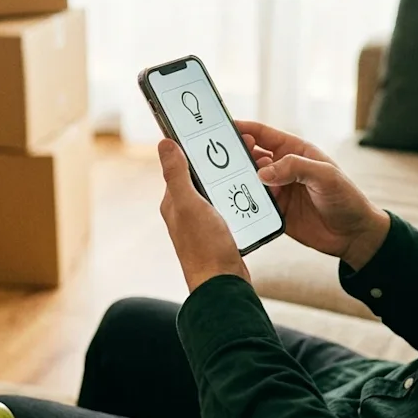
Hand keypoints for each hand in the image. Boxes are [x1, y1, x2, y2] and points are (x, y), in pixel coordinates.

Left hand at [157, 138, 249, 291]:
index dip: (194, 148)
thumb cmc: (204, 247)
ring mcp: (204, 223)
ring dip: (232, 180)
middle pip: (203, 177)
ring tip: (251, 168)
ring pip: (219, 191)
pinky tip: (253, 194)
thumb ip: (177, 174)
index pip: (181, 166)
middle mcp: (186, 212)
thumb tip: (164, 144)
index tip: (211, 132)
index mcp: (174, 202)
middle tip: (241, 149)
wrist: (223, 285)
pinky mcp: (221, 232)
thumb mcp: (190, 204)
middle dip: (219, 163)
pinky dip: (240, 198)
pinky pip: (231, 207)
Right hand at [236, 121, 389, 270]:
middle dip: (236, 156)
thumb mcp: (326, 176)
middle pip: (251, 157)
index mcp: (295, 151)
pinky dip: (244, 203)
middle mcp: (284, 169)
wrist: (354, 235)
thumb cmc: (347, 198)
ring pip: (249, 181)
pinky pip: (254, 205)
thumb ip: (295, 168)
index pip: (263, 135)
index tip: (222, 128)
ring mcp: (278, 191)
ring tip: (225, 183)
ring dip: (238, 181)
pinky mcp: (275, 212)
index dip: (243, 129)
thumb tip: (262, 171)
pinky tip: (235, 203)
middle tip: (222, 162)